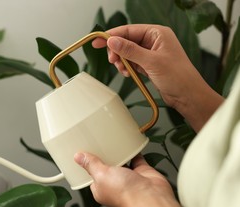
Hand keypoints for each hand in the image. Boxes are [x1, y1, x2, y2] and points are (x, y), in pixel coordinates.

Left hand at [74, 152, 173, 206]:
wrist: (151, 197)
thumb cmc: (126, 193)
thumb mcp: (101, 175)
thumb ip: (91, 165)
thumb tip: (78, 157)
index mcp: (101, 189)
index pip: (91, 176)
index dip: (88, 165)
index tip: (84, 153)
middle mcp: (115, 185)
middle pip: (106, 167)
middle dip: (103, 157)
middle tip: (97, 143)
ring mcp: (129, 178)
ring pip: (121, 162)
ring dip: (118, 154)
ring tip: (111, 141)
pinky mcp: (141, 172)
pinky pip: (136, 158)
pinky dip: (133, 151)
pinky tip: (128, 143)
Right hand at [93, 24, 222, 130]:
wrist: (188, 95)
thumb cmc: (178, 76)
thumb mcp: (151, 62)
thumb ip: (130, 50)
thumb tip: (113, 41)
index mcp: (158, 33)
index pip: (130, 30)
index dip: (112, 35)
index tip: (98, 40)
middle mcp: (154, 41)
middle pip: (127, 41)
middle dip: (117, 51)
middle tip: (112, 60)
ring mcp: (151, 53)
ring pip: (128, 53)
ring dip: (122, 61)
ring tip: (123, 69)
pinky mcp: (149, 65)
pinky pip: (132, 62)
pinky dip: (127, 67)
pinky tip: (127, 73)